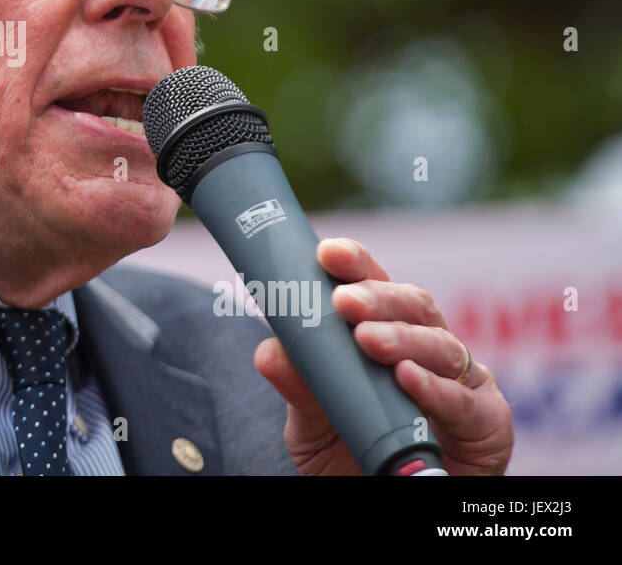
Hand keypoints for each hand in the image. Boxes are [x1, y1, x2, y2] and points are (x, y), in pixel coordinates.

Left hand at [254, 237, 514, 475]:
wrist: (380, 505)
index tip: (326, 252)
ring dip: (403, 338)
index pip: (373, 287)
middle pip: (413, 305)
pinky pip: (467, 402)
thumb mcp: (313, 424)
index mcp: (386, 336)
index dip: (355, 264)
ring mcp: (462, 383)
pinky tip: (407, 379)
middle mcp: (427, 350)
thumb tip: (269, 351)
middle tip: (344, 300)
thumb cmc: (352, 456)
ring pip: (441, 345)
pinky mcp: (487, 424)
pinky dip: (436, 388)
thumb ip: (299, 387)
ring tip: (367, 340)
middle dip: (378, 296)